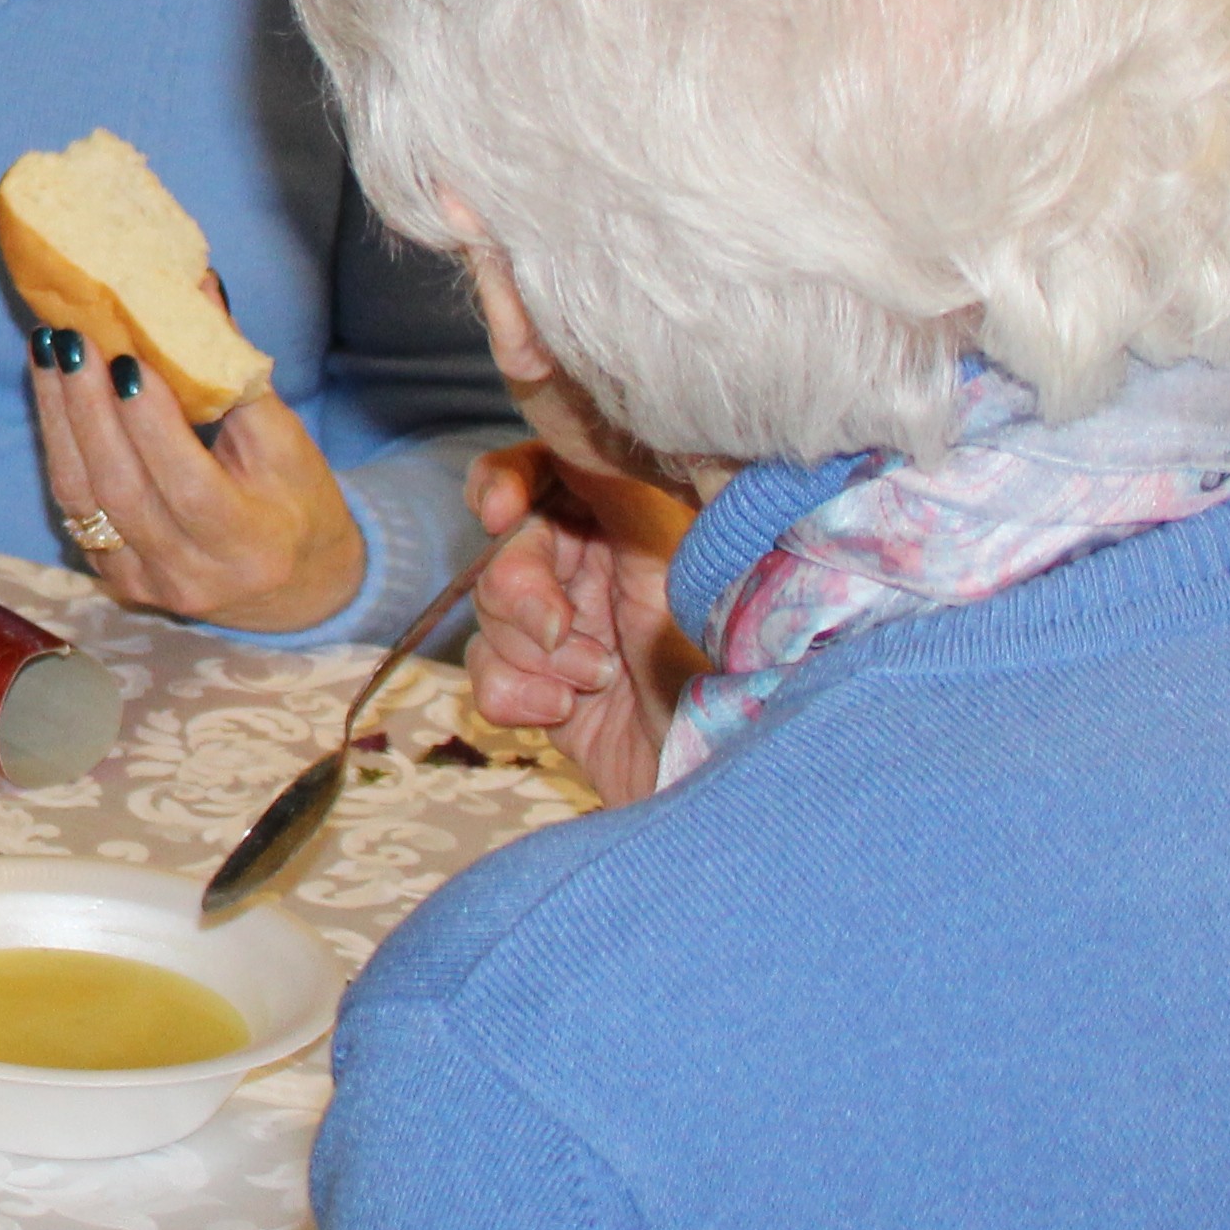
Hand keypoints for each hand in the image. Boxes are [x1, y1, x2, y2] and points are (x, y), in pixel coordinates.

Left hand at [25, 328, 364, 631]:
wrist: (297, 588)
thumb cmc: (298, 503)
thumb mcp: (287, 443)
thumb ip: (236, 373)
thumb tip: (197, 286)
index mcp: (250, 545)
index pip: (189, 486)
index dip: (152, 424)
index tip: (126, 359)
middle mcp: (192, 576)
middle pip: (122, 490)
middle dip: (88, 409)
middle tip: (72, 339)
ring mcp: (145, 584)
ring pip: (82, 498)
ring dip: (59, 417)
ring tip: (49, 350)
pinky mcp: (114, 579)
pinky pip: (73, 507)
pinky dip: (60, 443)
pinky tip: (52, 391)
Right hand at [459, 441, 701, 804]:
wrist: (733, 788)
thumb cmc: (742, 681)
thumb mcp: (695, 573)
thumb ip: (634, 506)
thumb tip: (580, 442)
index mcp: (641, 527)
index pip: (553, 470)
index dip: (509, 479)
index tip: (500, 511)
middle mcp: (602, 573)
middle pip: (510, 545)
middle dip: (521, 587)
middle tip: (558, 630)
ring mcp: (571, 636)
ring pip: (490, 611)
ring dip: (527, 648)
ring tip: (591, 679)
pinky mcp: (548, 695)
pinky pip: (488, 675)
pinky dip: (512, 693)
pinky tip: (560, 713)